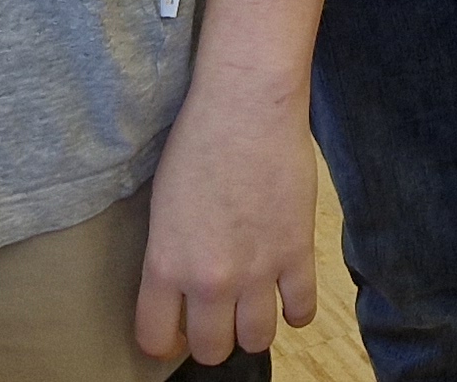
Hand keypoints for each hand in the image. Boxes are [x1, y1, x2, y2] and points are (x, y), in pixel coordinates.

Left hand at [137, 83, 318, 364]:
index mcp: (166, 265)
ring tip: (252, 306)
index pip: (156, 338)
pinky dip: (295, 311)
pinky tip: (288, 296)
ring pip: (257, 340)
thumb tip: (180, 286)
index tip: (173, 332)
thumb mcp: (162, 206)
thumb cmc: (197, 142)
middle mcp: (209, 279)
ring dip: (253, 328)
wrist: (246, 107)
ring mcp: (257, 271)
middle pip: (211, 349)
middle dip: (212, 339)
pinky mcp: (297, 254)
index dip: (164, 342)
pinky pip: (301, 311)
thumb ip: (170, 256)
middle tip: (216, 317)